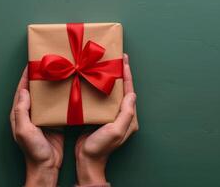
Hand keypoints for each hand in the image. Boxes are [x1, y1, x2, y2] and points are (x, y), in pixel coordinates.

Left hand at [10, 67, 63, 186]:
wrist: (46, 166)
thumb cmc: (33, 150)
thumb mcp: (24, 130)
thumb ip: (22, 111)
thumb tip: (24, 90)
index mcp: (21, 114)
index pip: (22, 90)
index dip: (26, 76)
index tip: (33, 63)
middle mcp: (31, 113)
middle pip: (35, 91)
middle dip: (40, 77)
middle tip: (50, 65)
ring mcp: (43, 117)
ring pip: (47, 97)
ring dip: (52, 86)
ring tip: (60, 75)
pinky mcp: (54, 122)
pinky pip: (57, 106)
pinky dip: (61, 97)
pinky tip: (68, 91)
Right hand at [75, 54, 137, 184]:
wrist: (87, 160)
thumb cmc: (101, 147)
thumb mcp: (116, 130)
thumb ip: (126, 113)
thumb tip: (132, 94)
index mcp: (129, 118)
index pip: (129, 92)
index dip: (127, 75)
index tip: (124, 60)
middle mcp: (122, 115)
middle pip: (122, 90)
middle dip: (119, 74)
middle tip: (114, 58)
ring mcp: (110, 116)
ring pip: (111, 93)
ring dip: (109, 80)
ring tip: (104, 66)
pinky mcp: (100, 117)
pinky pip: (101, 99)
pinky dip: (99, 89)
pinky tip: (93, 81)